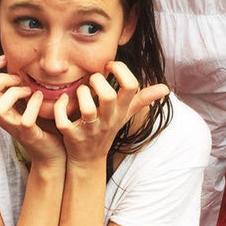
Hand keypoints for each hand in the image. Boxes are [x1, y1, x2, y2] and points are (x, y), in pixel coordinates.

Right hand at [0, 55, 65, 166]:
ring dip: (14, 93)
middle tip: (18, 79)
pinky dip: (34, 105)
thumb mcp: (23, 100)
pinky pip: (26, 119)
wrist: (52, 152)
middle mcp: (1, 116)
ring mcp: (13, 126)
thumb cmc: (39, 123)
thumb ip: (16, 85)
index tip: (5, 59)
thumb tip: (17, 60)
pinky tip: (40, 98)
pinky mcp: (29, 135)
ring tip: (29, 90)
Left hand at [54, 60, 168, 163]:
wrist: (89, 159)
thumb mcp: (125, 115)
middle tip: (93, 79)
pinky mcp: (72, 136)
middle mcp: (107, 120)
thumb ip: (142, 99)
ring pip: (87, 109)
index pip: (131, 87)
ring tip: (80, 91)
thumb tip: (166, 88)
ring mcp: (89, 129)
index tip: (110, 66)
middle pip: (108, 97)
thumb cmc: (107, 130)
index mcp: (120, 111)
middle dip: (98, 81)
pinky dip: (60, 108)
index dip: (121, 70)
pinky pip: (64, 122)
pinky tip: (63, 100)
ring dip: (81, 94)